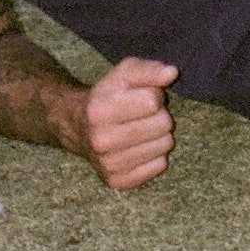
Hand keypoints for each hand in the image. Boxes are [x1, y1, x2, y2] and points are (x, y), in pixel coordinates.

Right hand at [81, 57, 177, 190]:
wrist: (78, 127)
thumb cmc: (108, 97)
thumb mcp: (124, 73)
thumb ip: (149, 69)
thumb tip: (171, 73)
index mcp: (99, 110)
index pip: (153, 101)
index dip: (154, 94)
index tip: (142, 96)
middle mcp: (100, 140)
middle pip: (163, 124)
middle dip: (158, 115)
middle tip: (142, 115)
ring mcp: (108, 164)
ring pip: (165, 145)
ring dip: (158, 135)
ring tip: (141, 130)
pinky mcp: (118, 181)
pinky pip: (160, 165)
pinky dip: (155, 155)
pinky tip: (138, 147)